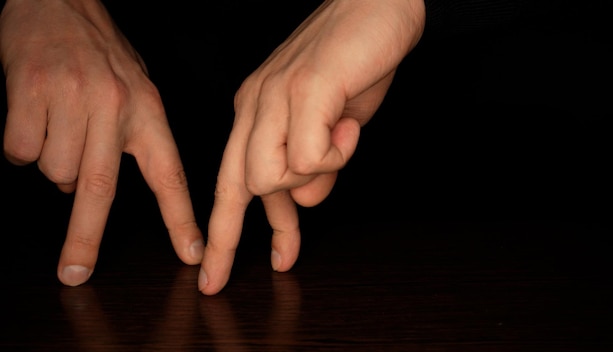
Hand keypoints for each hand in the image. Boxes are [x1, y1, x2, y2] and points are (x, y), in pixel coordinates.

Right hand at [0, 0, 203, 285]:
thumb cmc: (100, 53)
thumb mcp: (134, 91)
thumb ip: (125, 139)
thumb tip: (84, 191)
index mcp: (148, 112)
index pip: (169, 174)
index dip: (181, 218)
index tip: (192, 254)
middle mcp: (116, 107)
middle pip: (100, 188)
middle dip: (86, 238)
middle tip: (75, 273)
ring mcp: (73, 99)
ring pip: (55, 170)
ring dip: (52, 162)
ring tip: (57, 125)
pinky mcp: (32, 90)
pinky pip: (20, 149)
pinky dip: (21, 145)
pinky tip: (33, 116)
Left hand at [199, 0, 425, 294]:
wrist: (377, 7)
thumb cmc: (354, 65)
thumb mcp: (330, 127)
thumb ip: (314, 166)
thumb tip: (305, 201)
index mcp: (254, 114)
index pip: (227, 184)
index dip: (222, 236)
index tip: (215, 278)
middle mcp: (254, 106)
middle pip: (238, 188)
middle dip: (257, 234)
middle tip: (285, 260)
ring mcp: (274, 97)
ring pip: (269, 177)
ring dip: (317, 173)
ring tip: (344, 140)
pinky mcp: (305, 90)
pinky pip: (308, 155)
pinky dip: (338, 152)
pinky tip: (351, 123)